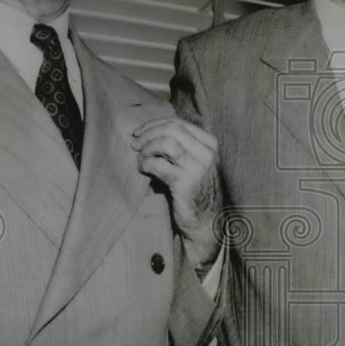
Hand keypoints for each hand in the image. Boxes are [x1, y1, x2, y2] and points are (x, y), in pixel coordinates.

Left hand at [132, 118, 219, 252]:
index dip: (154, 124)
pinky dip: (145, 164)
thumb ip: (181, 147)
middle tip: (134, 143)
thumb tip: (149, 132)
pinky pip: (158, 164)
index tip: (139, 132)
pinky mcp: (185, 182)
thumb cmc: (195, 191)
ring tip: (139, 158)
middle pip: (172, 129)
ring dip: (147, 149)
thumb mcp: (194, 163)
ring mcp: (198, 167)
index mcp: (210, 145)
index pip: (179, 124)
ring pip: (165, 143)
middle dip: (148, 134)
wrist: (206, 221)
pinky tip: (142, 169)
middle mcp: (207, 153)